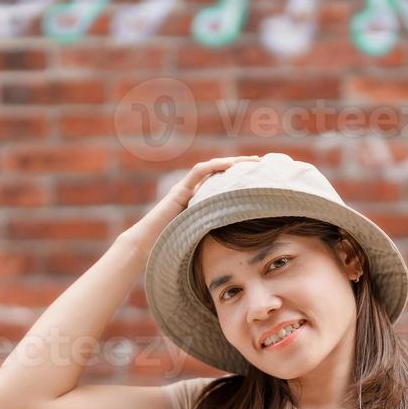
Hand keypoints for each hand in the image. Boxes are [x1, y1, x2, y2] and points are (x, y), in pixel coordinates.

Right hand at [123, 155, 260, 251]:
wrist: (146, 247)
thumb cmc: (171, 247)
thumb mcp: (202, 238)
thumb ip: (216, 232)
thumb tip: (242, 243)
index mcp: (200, 200)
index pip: (223, 182)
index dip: (240, 178)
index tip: (259, 177)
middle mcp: (193, 191)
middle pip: (220, 171)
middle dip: (240, 165)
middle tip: (260, 163)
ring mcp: (185, 189)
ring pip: (212, 167)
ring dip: (232, 162)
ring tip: (251, 161)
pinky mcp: (179, 191)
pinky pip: (198, 172)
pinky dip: (215, 166)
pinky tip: (230, 165)